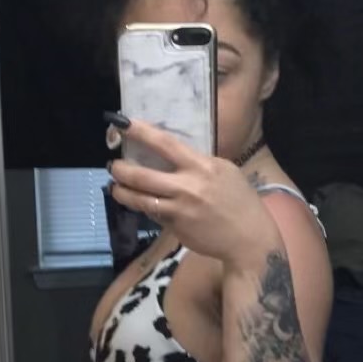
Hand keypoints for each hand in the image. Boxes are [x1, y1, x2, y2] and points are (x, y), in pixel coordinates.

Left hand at [108, 120, 276, 268]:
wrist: (249, 238)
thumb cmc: (240, 201)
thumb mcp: (223, 171)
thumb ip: (197, 164)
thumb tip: (170, 158)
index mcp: (201, 166)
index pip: (165, 143)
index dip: (141, 132)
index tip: (122, 123)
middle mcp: (188, 186)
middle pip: (143, 175)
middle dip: (121, 169)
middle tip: (113, 165)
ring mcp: (180, 209)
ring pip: (141, 199)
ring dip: (122, 192)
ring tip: (115, 187)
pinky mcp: (176, 227)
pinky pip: (153, 214)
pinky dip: (143, 207)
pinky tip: (138, 203)